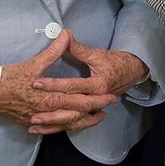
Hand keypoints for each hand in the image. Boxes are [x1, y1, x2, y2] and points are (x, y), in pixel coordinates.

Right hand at [0, 30, 117, 133]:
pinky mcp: (30, 122)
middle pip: (76, 115)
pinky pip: (51, 128)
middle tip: (109, 107)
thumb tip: (66, 34)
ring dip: (82, 122)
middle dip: (94, 112)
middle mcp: (47, 112)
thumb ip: (53, 51)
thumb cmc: (10, 77)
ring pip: (65, 124)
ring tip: (96, 118)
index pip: (80, 101)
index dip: (97, 100)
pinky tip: (69, 125)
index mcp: (50, 98)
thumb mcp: (34, 63)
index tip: (111, 97)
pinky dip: (63, 127)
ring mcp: (38, 119)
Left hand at [29, 35, 149, 132]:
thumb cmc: (114, 62)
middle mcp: (96, 99)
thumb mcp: (97, 54)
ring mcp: (95, 108)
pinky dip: (60, 128)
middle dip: (51, 111)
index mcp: (98, 84)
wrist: (131, 72)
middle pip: (71, 108)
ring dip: (53, 124)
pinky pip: (74, 124)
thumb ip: (78, 48)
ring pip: (72, 120)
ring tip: (34, 126)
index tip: (37, 83)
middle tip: (32, 112)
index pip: (72, 86)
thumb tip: (64, 35)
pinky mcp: (92, 113)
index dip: (53, 84)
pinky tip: (44, 130)